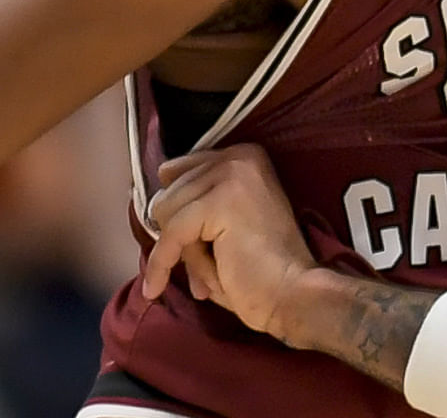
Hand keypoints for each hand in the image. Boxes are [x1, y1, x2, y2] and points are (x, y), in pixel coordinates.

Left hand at [141, 145, 323, 344]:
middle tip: (210, 260)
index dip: (175, 211)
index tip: (182, 240)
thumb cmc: (258, 265)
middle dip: (179, 233)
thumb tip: (155, 199)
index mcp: (246, 156)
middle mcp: (239, 156)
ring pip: (165, 212)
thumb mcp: (223, 223)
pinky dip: (160, 265)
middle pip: (168, 194)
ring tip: (212, 266)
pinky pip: (170, 235)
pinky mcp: (221, 202)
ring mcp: (232, 174)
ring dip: (180, 249)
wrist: (291, 291)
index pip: (178, 172)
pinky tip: (156, 287)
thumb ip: (195, 203)